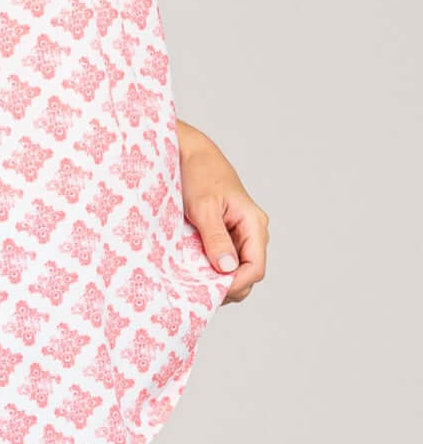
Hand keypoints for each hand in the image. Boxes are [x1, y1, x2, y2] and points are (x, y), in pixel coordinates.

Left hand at [177, 121, 269, 303]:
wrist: (189, 153)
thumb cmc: (198, 173)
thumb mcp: (204, 206)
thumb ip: (216, 237)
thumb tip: (228, 269)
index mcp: (253, 223)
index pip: (255, 268)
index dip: (237, 284)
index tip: (211, 291)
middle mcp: (252, 231)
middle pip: (247, 273)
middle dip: (227, 285)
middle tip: (199, 289)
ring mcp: (239, 233)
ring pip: (236, 269)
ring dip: (218, 278)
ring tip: (194, 279)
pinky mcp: (225, 234)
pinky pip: (224, 258)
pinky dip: (211, 268)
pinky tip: (194, 268)